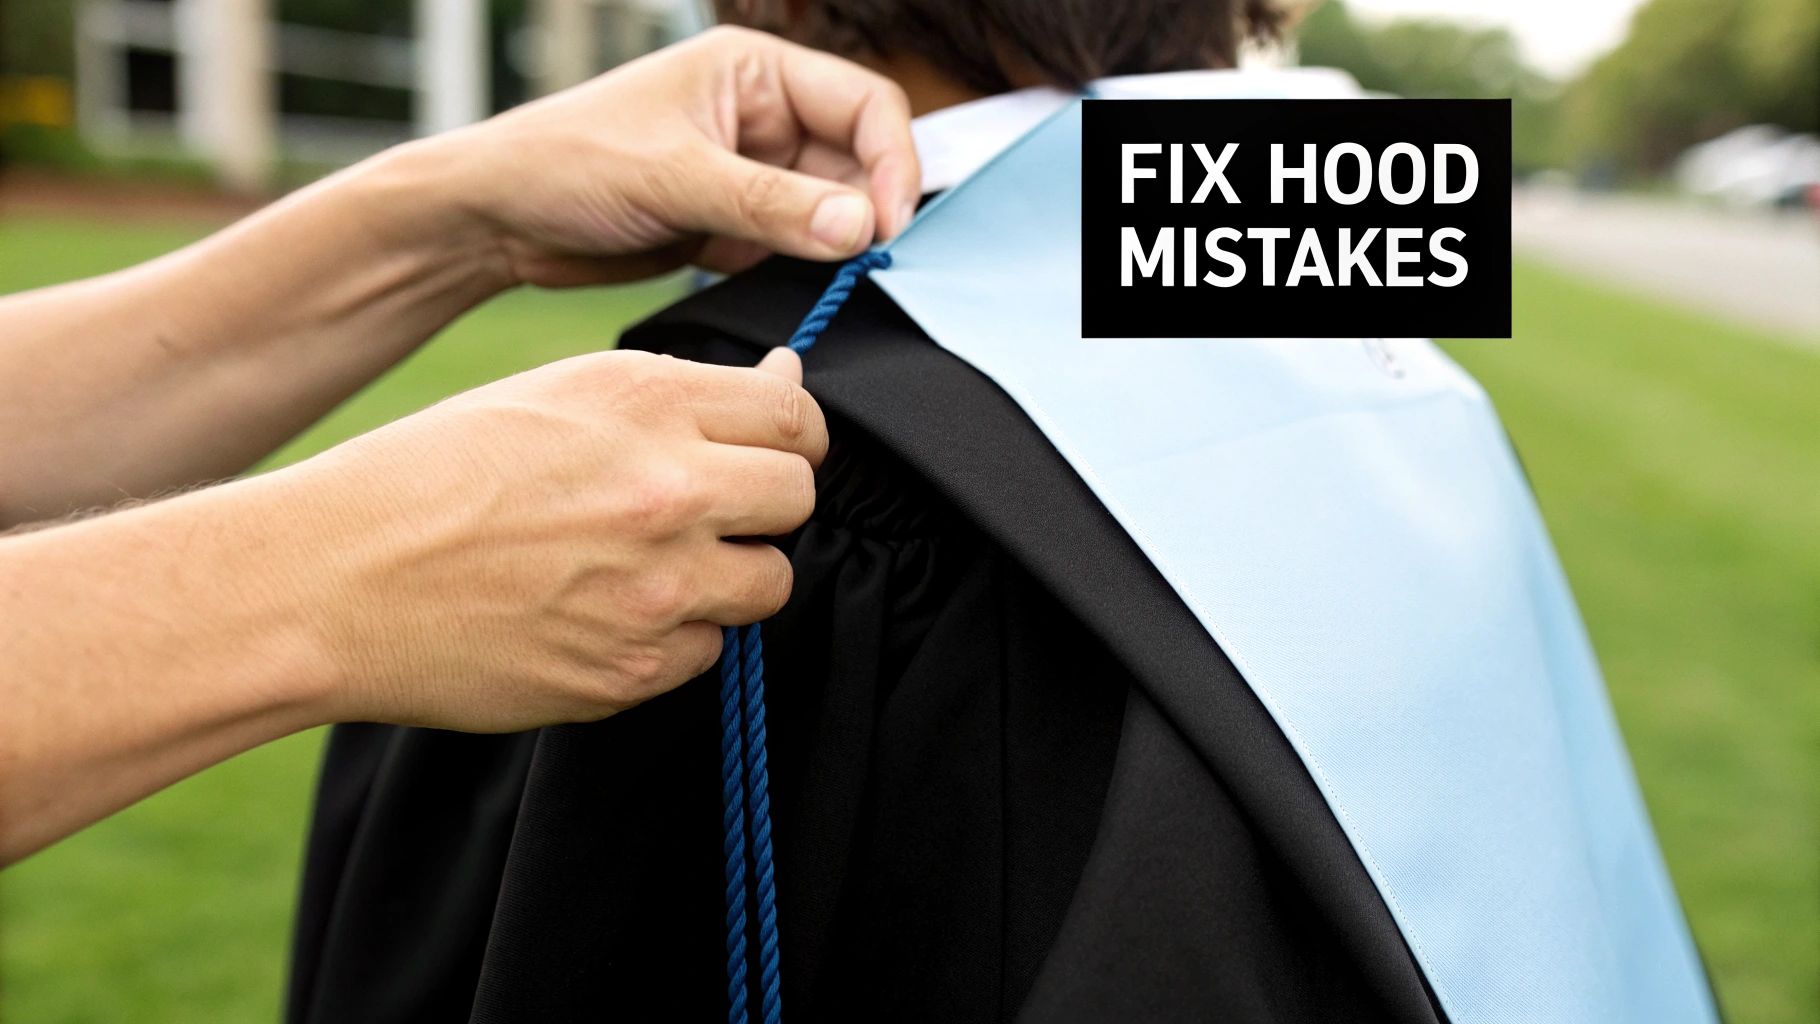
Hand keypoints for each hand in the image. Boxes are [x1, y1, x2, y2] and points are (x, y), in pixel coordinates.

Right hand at [276, 347, 823, 730]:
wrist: (331, 582)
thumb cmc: (430, 476)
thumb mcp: (553, 395)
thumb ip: (676, 396)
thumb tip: (786, 386)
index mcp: (645, 401)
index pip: (796, 418)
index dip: (790, 437)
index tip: (764, 454)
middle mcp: (667, 490)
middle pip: (798, 499)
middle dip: (765, 506)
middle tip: (709, 513)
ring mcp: (656, 587)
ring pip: (770, 583)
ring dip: (729, 577)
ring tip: (651, 568)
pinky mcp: (632, 670)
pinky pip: (707, 653)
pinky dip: (675, 640)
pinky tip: (606, 616)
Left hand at [402, 25, 920, 287]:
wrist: (501, 220)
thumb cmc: (568, 164)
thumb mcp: (675, 177)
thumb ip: (773, 204)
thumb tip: (859, 227)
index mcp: (756, 71)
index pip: (865, 106)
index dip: (894, 163)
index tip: (888, 225)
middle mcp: (764, 116)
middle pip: (861, 160)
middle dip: (868, 209)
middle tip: (866, 261)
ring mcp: (755, 173)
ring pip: (835, 209)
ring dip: (837, 244)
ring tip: (827, 276)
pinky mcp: (739, 225)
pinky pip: (799, 246)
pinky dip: (806, 268)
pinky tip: (794, 282)